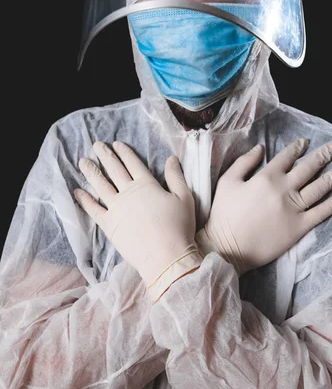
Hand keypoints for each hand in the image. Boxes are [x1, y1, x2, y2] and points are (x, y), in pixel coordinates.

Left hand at [74, 141, 197, 286]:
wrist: (165, 256)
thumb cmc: (179, 227)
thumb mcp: (184, 197)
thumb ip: (175, 177)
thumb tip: (171, 158)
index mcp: (147, 185)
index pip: (133, 163)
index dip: (124, 152)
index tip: (116, 144)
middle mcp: (129, 193)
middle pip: (114, 170)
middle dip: (105, 156)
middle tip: (96, 145)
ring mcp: (116, 208)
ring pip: (100, 186)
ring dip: (91, 172)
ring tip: (82, 161)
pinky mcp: (109, 225)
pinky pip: (93, 209)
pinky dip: (84, 200)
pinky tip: (77, 192)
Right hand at [196, 138, 331, 274]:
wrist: (229, 248)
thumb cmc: (224, 214)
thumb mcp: (227, 181)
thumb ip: (244, 162)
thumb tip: (260, 148)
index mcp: (266, 177)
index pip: (287, 157)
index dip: (298, 148)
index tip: (306, 142)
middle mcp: (283, 189)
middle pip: (308, 168)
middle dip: (323, 156)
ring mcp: (294, 208)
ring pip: (319, 187)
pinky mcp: (300, 227)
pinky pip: (321, 212)